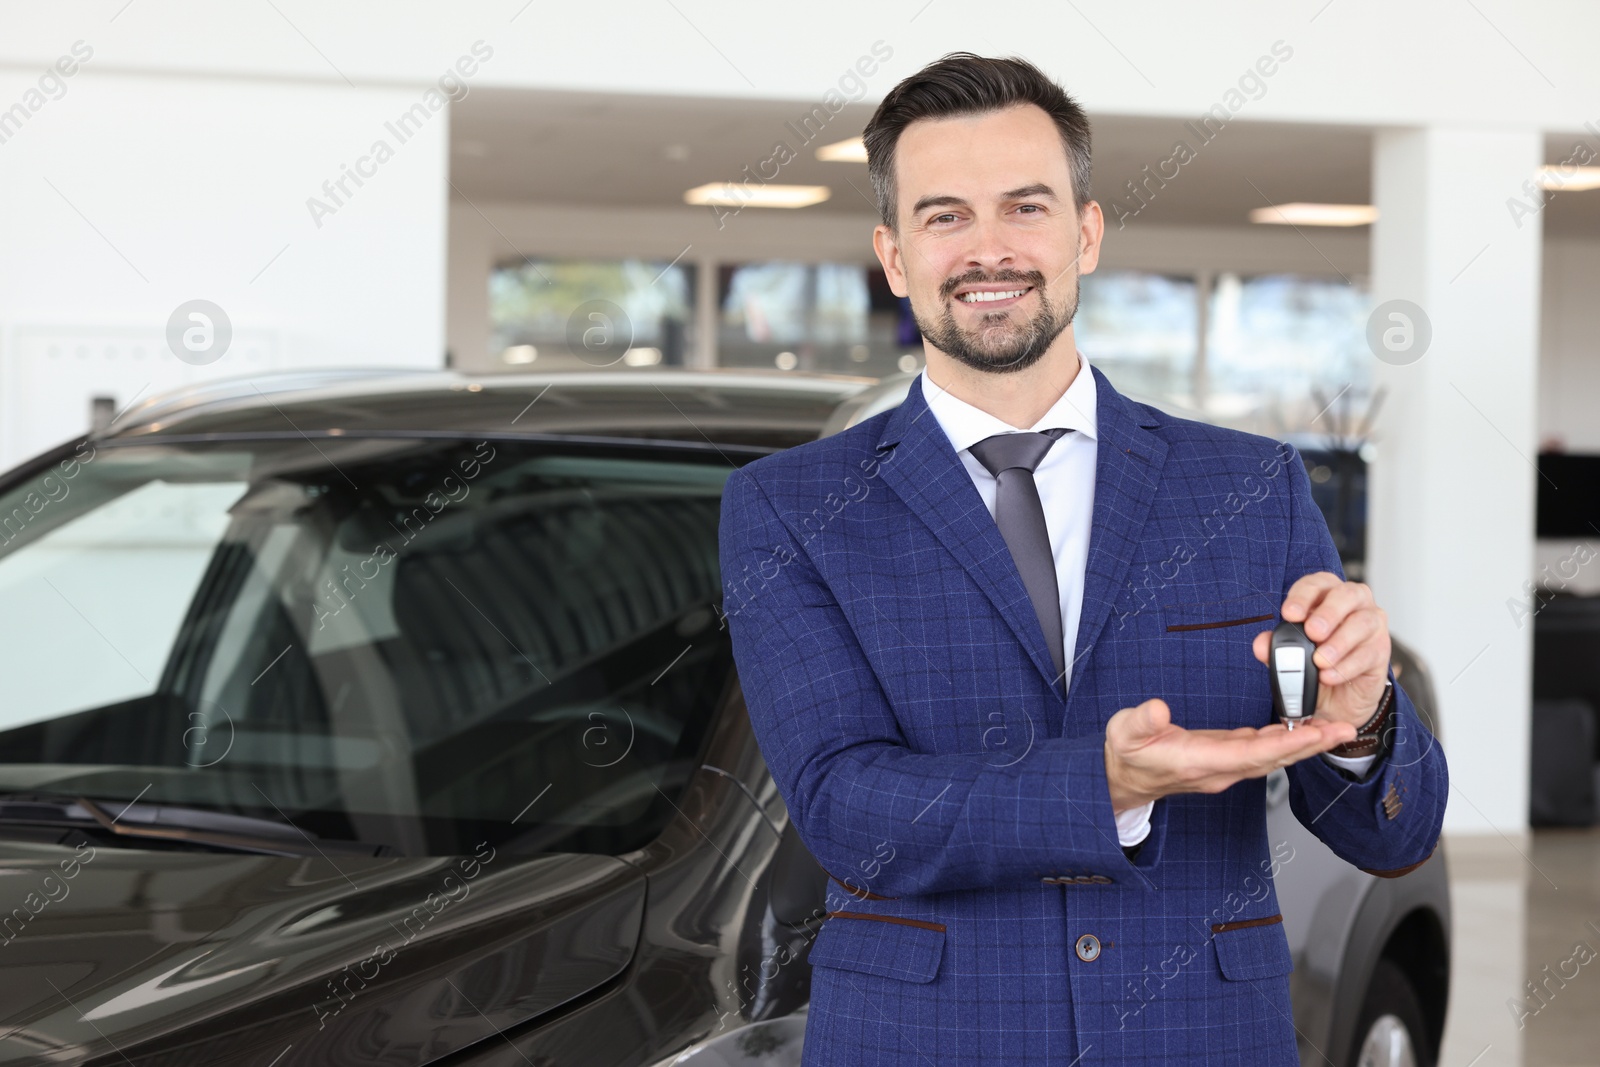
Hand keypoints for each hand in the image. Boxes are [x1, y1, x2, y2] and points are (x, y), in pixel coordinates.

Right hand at [1104, 699, 1355, 813]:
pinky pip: (1262, 752)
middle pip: (1274, 759)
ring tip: (1336, 729)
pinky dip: (1286, 741)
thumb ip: (1142, 721)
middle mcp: (1218, 769)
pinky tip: (1301, 729)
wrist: (1121, 780)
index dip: (1285, 743)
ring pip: (1273, 757)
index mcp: (1198, 761)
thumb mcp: (1124, 733)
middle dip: (1312, 744)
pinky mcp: (1224, 759)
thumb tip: (1158, 707)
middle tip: (1346, 728)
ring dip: (1306, 744)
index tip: (1315, 731)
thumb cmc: (1125, 756)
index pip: (1251, 753)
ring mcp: (1223, 767)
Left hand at [1252, 573, 1390, 728]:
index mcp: (1326, 595)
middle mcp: (1353, 603)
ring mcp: (1372, 624)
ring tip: (1320, 660)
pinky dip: (1347, 666)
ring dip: (1339, 641)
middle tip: (1312, 632)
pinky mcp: (1381, 650)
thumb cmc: (1314, 664)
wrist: (1337, 698)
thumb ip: (1276, 648)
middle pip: (1347, 594)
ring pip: (1363, 622)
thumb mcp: (1290, 657)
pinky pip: (1369, 653)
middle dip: (1328, 612)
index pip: (1317, 584)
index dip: (1303, 596)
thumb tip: (1260, 643)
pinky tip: (1329, 676)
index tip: (1289, 613)